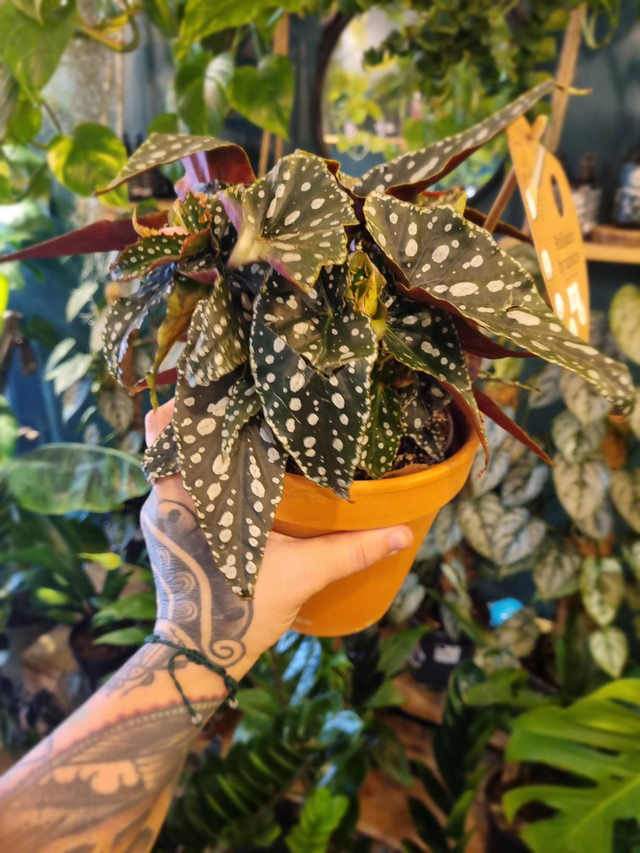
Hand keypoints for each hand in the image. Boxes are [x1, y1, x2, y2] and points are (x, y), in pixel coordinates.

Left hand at [143, 400, 412, 679]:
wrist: (201, 658)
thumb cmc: (241, 613)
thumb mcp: (302, 574)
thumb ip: (351, 548)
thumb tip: (402, 531)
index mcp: (183, 499)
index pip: (168, 432)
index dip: (192, 405)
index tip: (227, 389)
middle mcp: (162, 501)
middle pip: (175, 443)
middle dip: (209, 422)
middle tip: (250, 404)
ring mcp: (161, 517)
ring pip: (178, 465)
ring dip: (208, 449)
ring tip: (251, 431)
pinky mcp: (169, 533)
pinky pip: (182, 487)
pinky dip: (207, 475)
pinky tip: (243, 473)